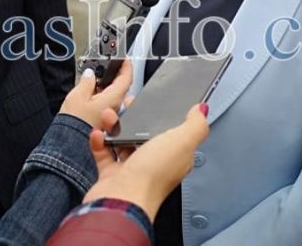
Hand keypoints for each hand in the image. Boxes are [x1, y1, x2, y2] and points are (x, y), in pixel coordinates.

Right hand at [58, 59, 132, 128]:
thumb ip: (86, 82)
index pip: (127, 78)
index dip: (126, 66)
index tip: (124, 58)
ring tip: (93, 83)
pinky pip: (106, 110)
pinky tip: (89, 99)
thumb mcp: (77, 96)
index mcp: (115, 99)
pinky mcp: (104, 127)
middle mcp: (117, 110)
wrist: (69, 147)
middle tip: (106, 69)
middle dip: (114, 78)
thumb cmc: (75, 125)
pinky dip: (100, 101)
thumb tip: (90, 75)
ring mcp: (112, 120)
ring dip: (105, 90)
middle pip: (120, 89)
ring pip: (113, 100)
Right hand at [83, 102, 209, 220]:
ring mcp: (132, 170)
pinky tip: (99, 133)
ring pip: (123, 141)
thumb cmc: (152, 176)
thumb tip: (202, 111)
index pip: (173, 132)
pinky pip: (104, 153)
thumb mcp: (182, 142)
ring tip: (109, 116)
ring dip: (114, 125)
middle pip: (145, 134)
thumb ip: (195, 125)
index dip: (164, 115)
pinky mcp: (112, 175)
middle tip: (127, 105)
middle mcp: (154, 164)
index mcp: (174, 157)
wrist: (121, 200)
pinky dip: (99, 141)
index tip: (155, 100)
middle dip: (135, 117)